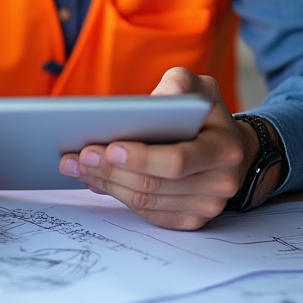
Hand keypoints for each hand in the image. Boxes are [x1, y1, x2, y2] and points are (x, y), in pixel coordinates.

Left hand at [58, 67, 256, 229]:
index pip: (178, 161)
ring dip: (105, 183)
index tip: (109, 147)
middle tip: (77, 155)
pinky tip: (94, 178)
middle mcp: (221, 183)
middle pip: (154, 184)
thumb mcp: (199, 88)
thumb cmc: (206, 115)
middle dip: (110, 169)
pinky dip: (117, 195)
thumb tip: (163, 97)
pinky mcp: (189, 220)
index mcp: (224, 149)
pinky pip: (146, 212)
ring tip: (76, 165)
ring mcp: (206, 207)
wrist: (226, 148)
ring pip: (145, 200)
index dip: (141, 158)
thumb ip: (180, 83)